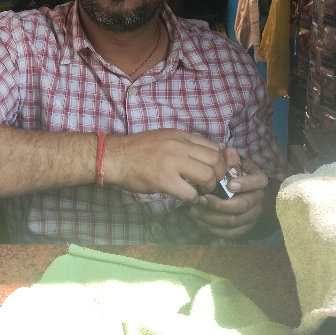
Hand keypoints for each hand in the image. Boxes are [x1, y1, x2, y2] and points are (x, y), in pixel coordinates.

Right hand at [105, 129, 226, 202]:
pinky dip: (193, 199)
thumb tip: (204, 158)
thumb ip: (184, 145)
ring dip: (208, 188)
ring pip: (207, 176)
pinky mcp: (164, 180)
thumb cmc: (139, 151)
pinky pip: (190, 193)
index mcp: (181, 135)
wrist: (115, 157)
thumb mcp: (165, 139)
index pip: (214, 146)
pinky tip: (188, 199)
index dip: (219, 162)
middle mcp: (179, 145)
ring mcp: (172, 162)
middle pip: (215, 160)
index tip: (214, 172)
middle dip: (218, 175)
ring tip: (200, 192)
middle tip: (211, 184)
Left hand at [188, 147, 267, 238]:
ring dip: (211, 217)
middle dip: (219, 204)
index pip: (257, 182)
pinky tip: (199, 221)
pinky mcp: (244, 229)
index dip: (245, 184)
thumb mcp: (233, 163)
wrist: (239, 190)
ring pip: (233, 221)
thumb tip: (229, 152)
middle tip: (201, 199)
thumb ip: (230, 158)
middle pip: (242, 206)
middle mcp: (259, 199)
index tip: (229, 185)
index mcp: (259, 180)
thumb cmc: (233, 174)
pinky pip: (230, 233)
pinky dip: (213, 229)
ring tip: (193, 210)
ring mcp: (252, 216)